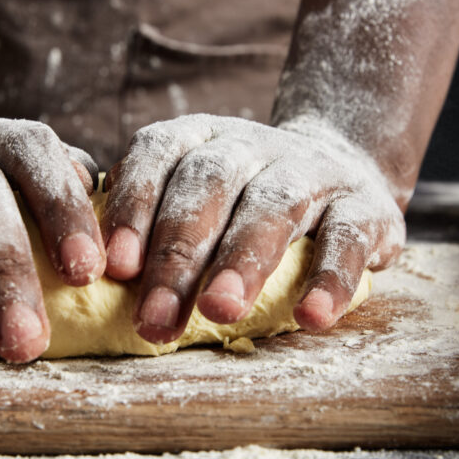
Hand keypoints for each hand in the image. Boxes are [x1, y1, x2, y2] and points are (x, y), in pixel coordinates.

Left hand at [101, 115, 404, 343]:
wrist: (345, 171)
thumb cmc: (242, 205)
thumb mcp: (195, 197)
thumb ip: (150, 225)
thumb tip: (92, 279)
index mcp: (199, 138)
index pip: (157, 155)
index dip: (133, 207)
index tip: (114, 269)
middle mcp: (251, 145)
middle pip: (208, 186)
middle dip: (178, 254)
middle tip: (154, 319)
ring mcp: (310, 170)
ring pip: (273, 206)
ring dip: (244, 260)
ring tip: (220, 311)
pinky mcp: (365, 204)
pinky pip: (347, 237)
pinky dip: (329, 278)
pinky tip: (310, 318)